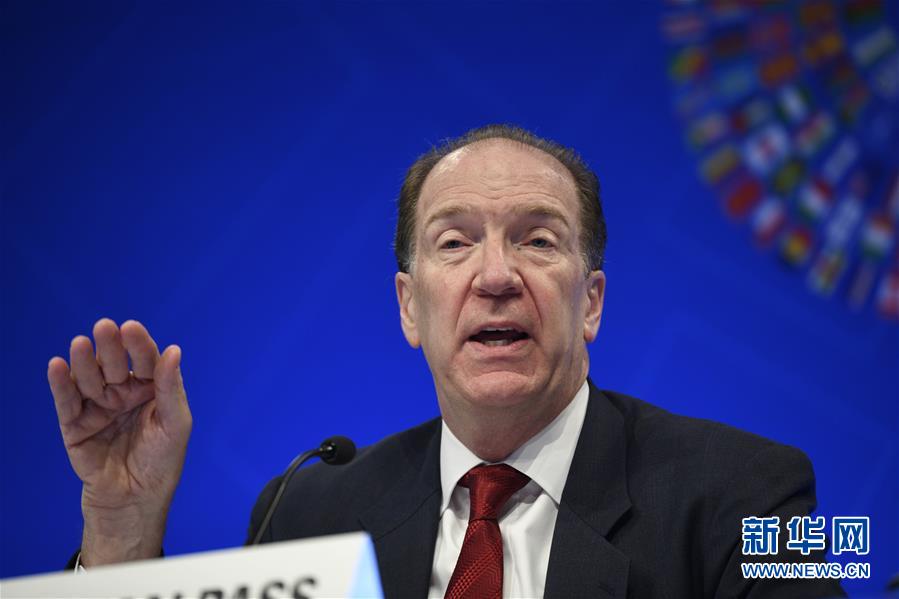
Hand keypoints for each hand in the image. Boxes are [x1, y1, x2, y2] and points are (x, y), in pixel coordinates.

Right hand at [48, 318, 191, 566]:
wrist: (135, 500)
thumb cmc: (162, 461)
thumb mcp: (176, 424)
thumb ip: (170, 388)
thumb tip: (174, 350)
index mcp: (151, 389)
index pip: (145, 361)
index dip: (138, 344)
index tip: (131, 327)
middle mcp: (123, 393)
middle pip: (114, 365)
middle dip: (110, 347)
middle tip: (104, 327)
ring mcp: (98, 408)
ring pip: (89, 379)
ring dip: (84, 361)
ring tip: (80, 344)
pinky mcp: (75, 425)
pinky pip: (67, 401)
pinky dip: (61, 384)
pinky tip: (58, 365)